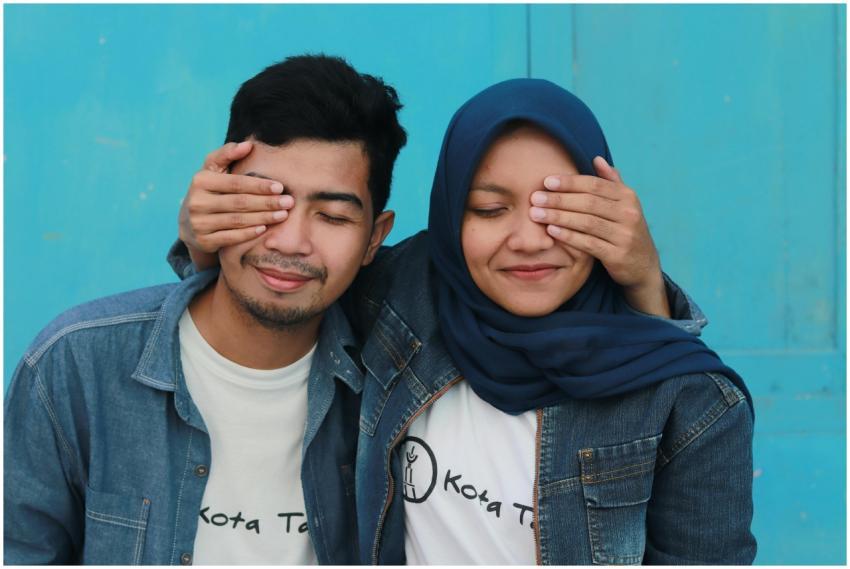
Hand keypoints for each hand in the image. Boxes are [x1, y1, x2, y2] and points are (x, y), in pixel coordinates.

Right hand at [178, 141, 293, 267]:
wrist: (189, 222)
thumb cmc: (209, 190)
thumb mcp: (213, 169)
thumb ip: (228, 154)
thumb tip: (249, 144)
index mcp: (201, 181)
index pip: (236, 183)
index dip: (259, 185)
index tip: (280, 187)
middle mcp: (197, 202)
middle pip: (239, 203)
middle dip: (267, 202)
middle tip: (289, 202)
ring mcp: (199, 223)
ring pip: (238, 220)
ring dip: (263, 218)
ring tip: (283, 215)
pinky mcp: (204, 240)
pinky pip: (231, 237)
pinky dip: (249, 233)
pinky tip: (265, 229)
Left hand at [528, 156, 669, 316]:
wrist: (642, 265)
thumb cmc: (625, 229)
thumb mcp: (624, 204)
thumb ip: (611, 182)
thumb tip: (596, 158)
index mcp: (628, 197)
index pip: (595, 185)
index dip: (570, 182)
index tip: (546, 181)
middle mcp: (629, 213)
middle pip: (588, 202)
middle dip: (559, 199)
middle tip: (535, 198)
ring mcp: (625, 235)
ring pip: (587, 222)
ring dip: (559, 217)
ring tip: (536, 214)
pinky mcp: (617, 255)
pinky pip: (588, 243)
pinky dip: (569, 236)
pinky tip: (551, 231)